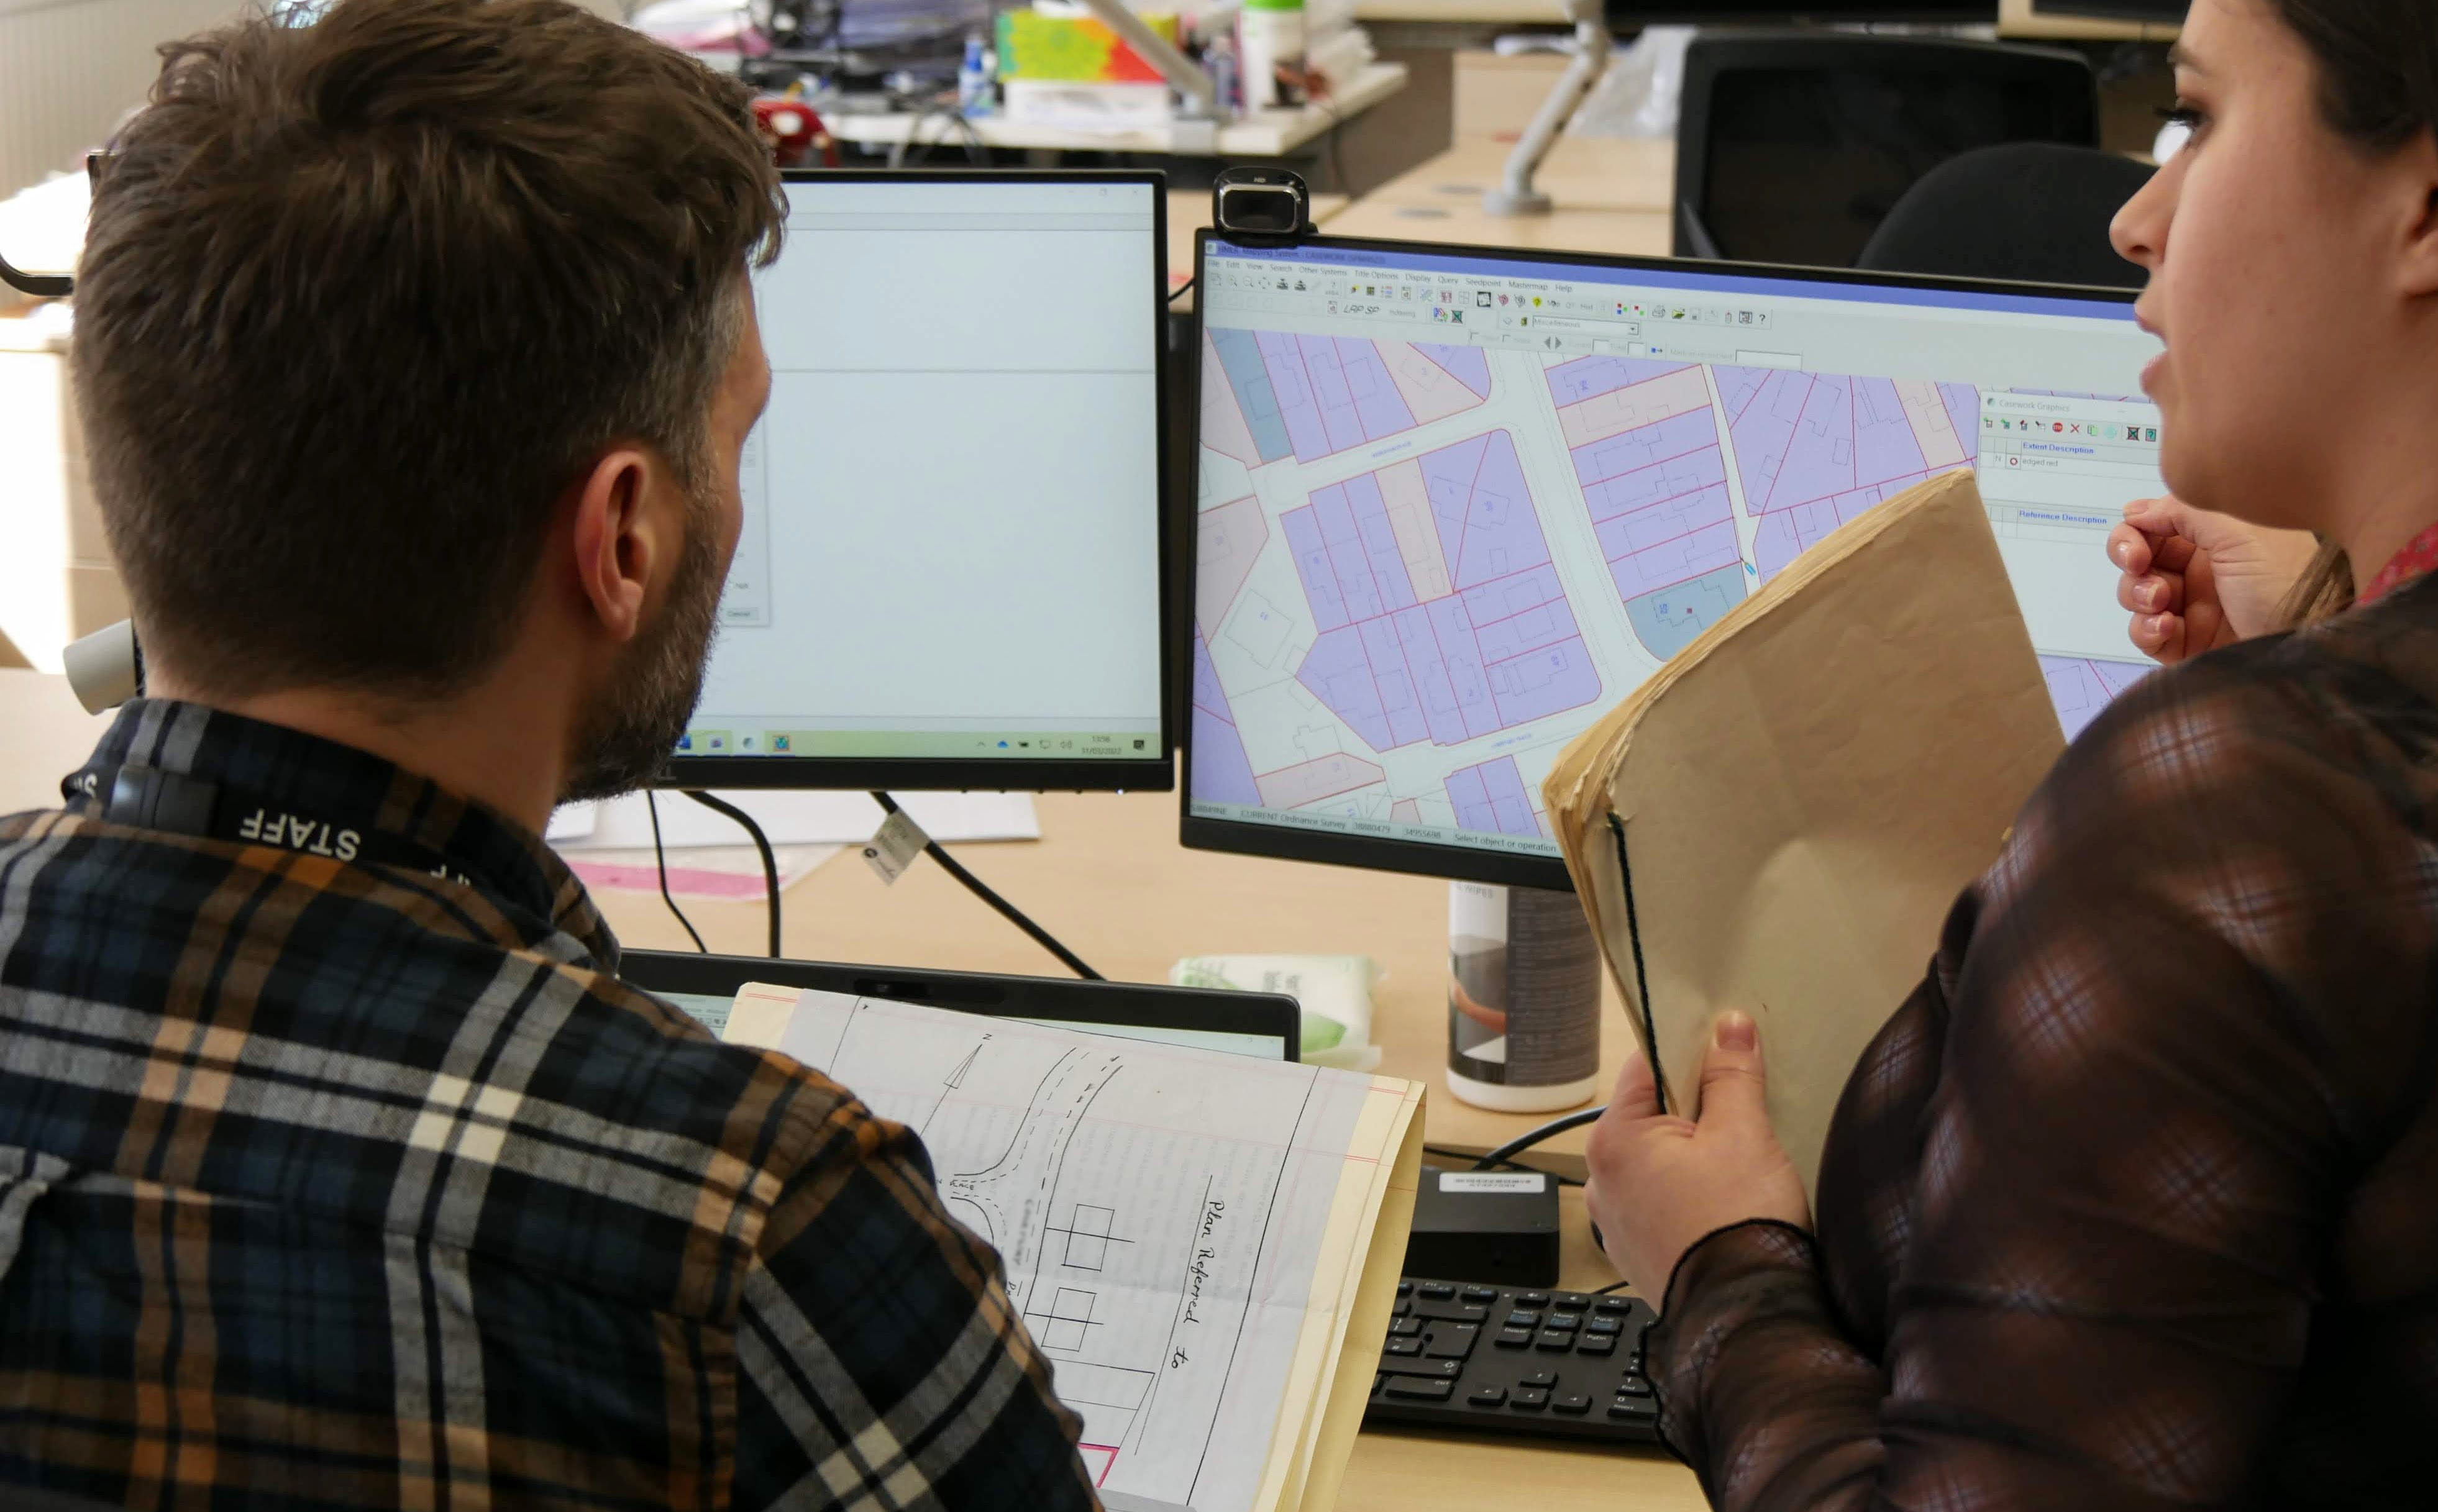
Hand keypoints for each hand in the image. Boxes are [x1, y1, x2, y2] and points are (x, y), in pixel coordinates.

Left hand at [1582, 1011, 1810, 1306]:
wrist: (1747, 1320)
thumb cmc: (1738, 1225)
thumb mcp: (1744, 1132)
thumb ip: (1731, 1074)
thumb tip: (1728, 1027)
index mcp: (1613, 1142)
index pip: (1646, 1069)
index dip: (1689, 1055)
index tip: (1724, 1054)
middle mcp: (1600, 1182)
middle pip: (1653, 1118)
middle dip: (1697, 1112)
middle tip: (1742, 1119)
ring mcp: (1616, 1224)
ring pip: (1659, 1165)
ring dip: (1695, 1158)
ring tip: (1739, 1170)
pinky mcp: (1640, 1255)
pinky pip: (1662, 1205)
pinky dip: (1690, 1198)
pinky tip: (1727, 1206)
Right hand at [2108, 497, 2317, 665]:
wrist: (2312, 644)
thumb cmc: (2285, 583)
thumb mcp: (2240, 532)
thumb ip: (2184, 510)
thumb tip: (2134, 510)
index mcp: (2215, 537)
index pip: (2155, 525)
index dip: (2134, 533)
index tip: (2136, 548)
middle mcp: (2201, 569)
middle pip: (2139, 560)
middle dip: (2132, 564)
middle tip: (2140, 569)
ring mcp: (2193, 608)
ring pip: (2137, 596)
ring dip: (2138, 596)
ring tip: (2161, 603)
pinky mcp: (2188, 644)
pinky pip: (2146, 634)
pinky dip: (2145, 630)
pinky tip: (2166, 627)